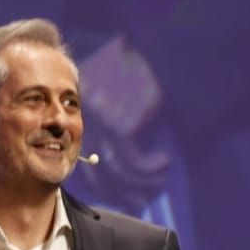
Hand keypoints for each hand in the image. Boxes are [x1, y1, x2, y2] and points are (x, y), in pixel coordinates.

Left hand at [77, 36, 169, 198]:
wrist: (156, 49)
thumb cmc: (143, 70)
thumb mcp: (127, 98)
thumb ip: (120, 126)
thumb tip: (121, 161)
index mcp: (87, 112)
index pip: (88, 159)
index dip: (107, 182)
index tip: (126, 194)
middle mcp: (88, 120)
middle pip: (98, 170)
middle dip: (122, 190)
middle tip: (142, 200)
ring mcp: (101, 124)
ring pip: (117, 169)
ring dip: (141, 181)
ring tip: (158, 181)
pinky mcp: (119, 124)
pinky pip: (131, 160)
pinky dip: (148, 168)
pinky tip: (162, 164)